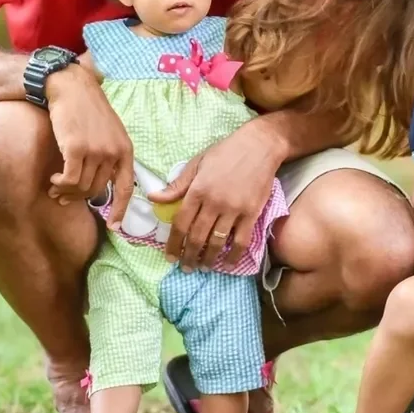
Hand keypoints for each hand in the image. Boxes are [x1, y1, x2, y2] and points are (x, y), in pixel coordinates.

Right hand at [46, 67, 134, 222]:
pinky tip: (53, 179)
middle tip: (63, 197)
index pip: (127, 187)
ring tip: (55, 188)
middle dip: (79, 197)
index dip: (121, 209)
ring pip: (81, 187)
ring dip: (65, 191)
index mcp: (125, 149)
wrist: (70, 87)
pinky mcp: (76, 149)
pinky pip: (69, 180)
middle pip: (97, 190)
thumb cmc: (86, 110)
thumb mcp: (108, 132)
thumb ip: (108, 156)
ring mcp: (96, 151)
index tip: (114, 226)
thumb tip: (98, 185)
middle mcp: (114, 152)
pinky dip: (60, 184)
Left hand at [152, 120, 282, 270]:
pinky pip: (241, 240)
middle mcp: (214, 202)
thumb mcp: (197, 163)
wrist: (259, 145)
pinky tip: (228, 264)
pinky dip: (234, 255)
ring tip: (203, 267)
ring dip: (208, 259)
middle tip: (186, 267)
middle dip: (189, 255)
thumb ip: (177, 185)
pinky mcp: (252, 213)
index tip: (170, 256)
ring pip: (217, 242)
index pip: (181, 223)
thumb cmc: (226, 152)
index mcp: (198, 190)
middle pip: (197, 236)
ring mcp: (234, 209)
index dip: (174, 243)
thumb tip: (153, 197)